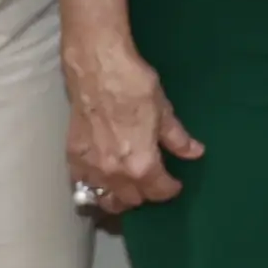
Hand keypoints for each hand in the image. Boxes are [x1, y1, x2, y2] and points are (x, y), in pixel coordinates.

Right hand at [67, 31, 202, 214]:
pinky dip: (93, 185)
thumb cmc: (135, 86)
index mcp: (142, 165)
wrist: (98, 66)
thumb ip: (177, 139)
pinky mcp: (73, 155)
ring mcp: (90, 167)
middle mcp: (115, 174)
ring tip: (127, 186)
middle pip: (132, 200)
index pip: (158, 192)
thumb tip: (195, 153)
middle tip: (152, 180)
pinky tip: (101, 176)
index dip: (170, 189)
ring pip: (105, 199)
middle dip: (146, 193)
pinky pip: (82, 184)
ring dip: (118, 197)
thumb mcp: (164, 111)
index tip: (174, 183)